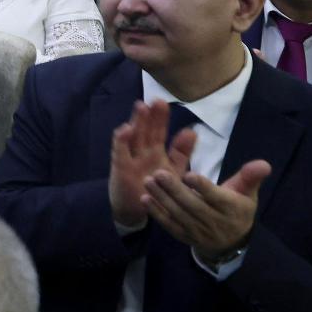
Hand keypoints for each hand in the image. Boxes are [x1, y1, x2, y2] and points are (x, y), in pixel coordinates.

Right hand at [107, 100, 191, 228]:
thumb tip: (191, 131)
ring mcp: (131, 157)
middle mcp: (142, 150)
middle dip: (150, 115)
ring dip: (136, 121)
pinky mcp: (120, 167)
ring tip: (141, 106)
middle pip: (146, 129)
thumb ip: (181, 153)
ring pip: (134, 136)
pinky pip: (120, 151)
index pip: (158, 130)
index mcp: (155, 150)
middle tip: (156, 100)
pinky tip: (126, 128)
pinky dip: (122, 140)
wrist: (136, 210)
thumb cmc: (155, 189)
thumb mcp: (173, 170)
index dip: (160, 117)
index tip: (163, 102)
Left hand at [145, 158, 269, 261]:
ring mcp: (198, 231)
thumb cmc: (238, 209)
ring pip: (179, 215)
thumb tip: (263, 164)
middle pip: (193, 206)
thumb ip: (250, 177)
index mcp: (231, 209)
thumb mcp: (247, 193)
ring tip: (148, 181)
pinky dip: (157, 214)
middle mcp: (215, 222)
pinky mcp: (185, 236)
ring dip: (162, 199)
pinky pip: (170, 226)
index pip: (216, 198)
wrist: (231, 242)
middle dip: (175, 190)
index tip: (189, 174)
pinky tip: (145, 200)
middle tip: (158, 173)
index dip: (203, 187)